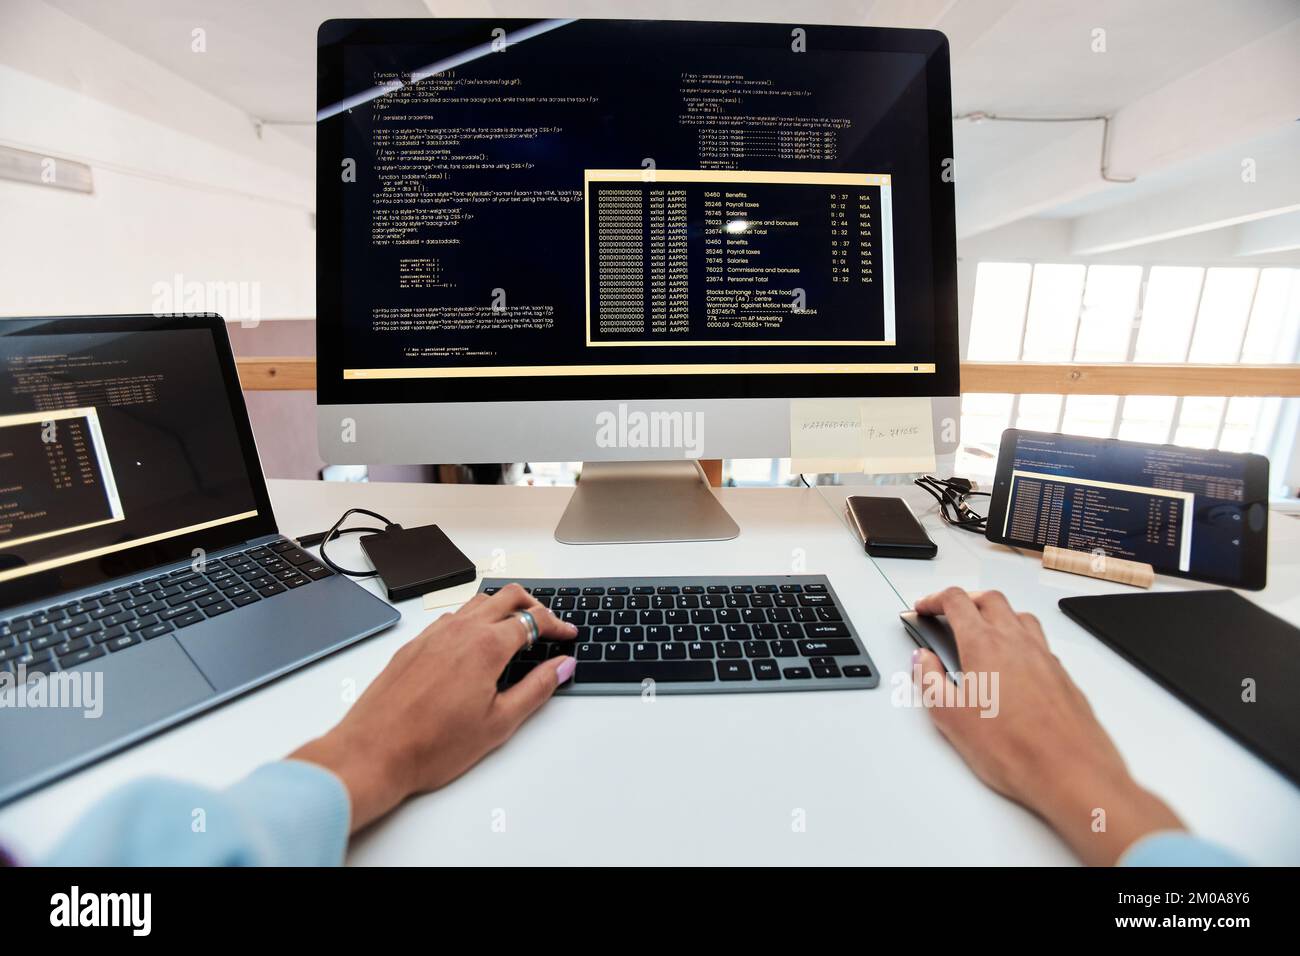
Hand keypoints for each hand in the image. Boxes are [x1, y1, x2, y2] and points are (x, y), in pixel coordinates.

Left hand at [291, 583, 576, 830]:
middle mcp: (459, 630)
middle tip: (547, 624)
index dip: (556, 625)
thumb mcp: (499, 723)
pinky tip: (474, 642)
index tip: (566, 634)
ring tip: (515, 627)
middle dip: (533, 604)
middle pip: (506, 596)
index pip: (532, 619)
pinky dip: (473, 618)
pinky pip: (451, 616)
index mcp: (485, 646)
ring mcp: (433, 634)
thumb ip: (536, 688)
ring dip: (502, 606)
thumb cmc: (432, 745)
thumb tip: (562, 665)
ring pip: (476, 601)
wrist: (374, 752)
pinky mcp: (414, 644)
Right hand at [911, 587, 1182, 864]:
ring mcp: (1044, 657)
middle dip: (966, 600)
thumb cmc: (1015, 749)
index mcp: (985, 645)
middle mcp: (1017, 642)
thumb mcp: (950, 717)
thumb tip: (922, 661)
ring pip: (1019, 616)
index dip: (935, 600)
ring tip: (982, 630)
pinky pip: (1040, 641)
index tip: (925, 608)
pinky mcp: (1062, 676)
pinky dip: (1020, 638)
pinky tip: (1013, 662)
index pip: (956, 602)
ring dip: (996, 614)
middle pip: (990, 599)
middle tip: (949, 613)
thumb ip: (929, 680)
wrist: (1070, 773)